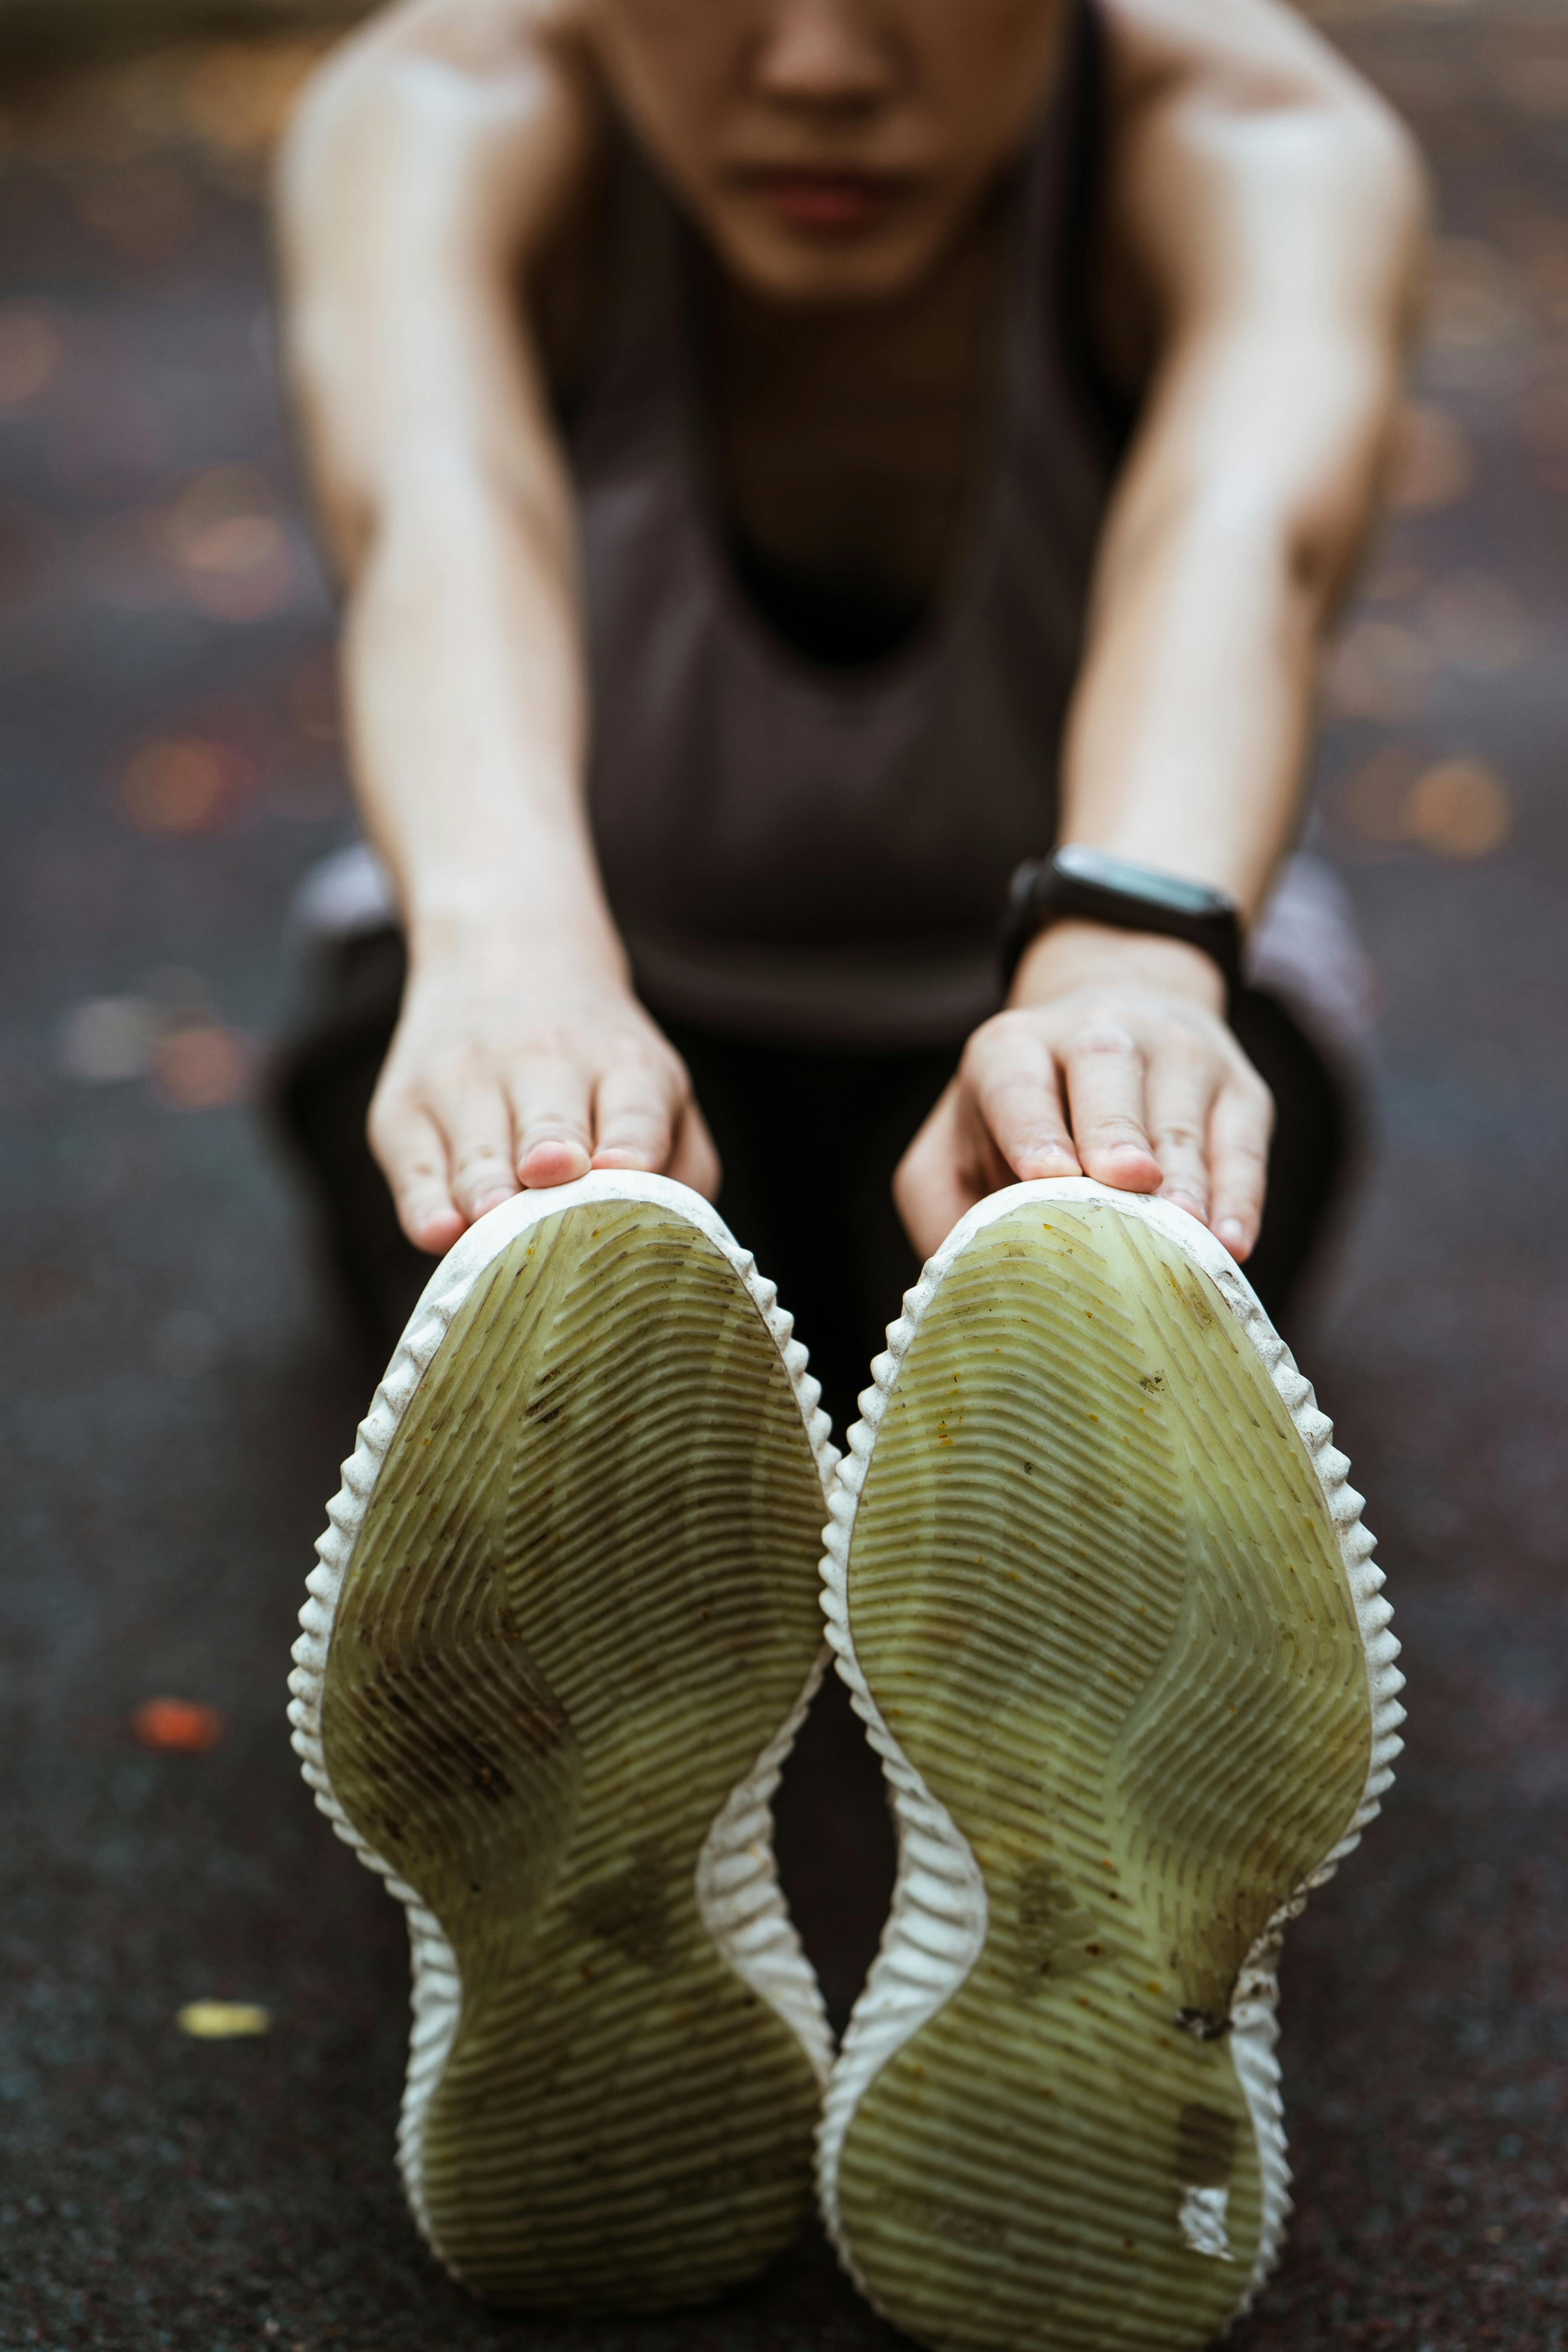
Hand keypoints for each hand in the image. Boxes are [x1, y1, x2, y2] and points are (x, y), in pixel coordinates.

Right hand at [368, 946, 718, 1251]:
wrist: (505, 954)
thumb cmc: (598, 1061)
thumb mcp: (656, 1084)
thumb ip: (682, 1162)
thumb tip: (668, 1239)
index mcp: (623, 1064)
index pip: (634, 1112)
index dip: (631, 1146)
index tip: (621, 1168)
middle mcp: (542, 1063)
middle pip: (550, 1133)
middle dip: (550, 1162)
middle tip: (552, 1180)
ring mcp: (464, 1083)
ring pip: (481, 1160)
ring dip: (490, 1194)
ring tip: (495, 1223)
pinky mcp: (403, 1112)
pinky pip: (415, 1174)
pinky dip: (427, 1207)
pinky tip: (441, 1232)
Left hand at [893, 920, 1272, 1266]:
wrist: (1115, 1015)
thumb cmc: (1019, 1119)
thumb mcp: (955, 1144)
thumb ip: (942, 1202)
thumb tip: (962, 1281)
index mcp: (1014, 1049)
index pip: (1018, 1082)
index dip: (1032, 1126)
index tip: (1047, 1173)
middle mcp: (1097, 1033)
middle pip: (1107, 1071)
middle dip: (1116, 1131)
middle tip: (1126, 1184)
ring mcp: (1178, 1054)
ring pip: (1180, 1117)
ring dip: (1186, 1181)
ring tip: (1185, 1236)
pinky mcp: (1239, 1089)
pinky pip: (1242, 1144)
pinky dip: (1240, 1197)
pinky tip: (1231, 1244)